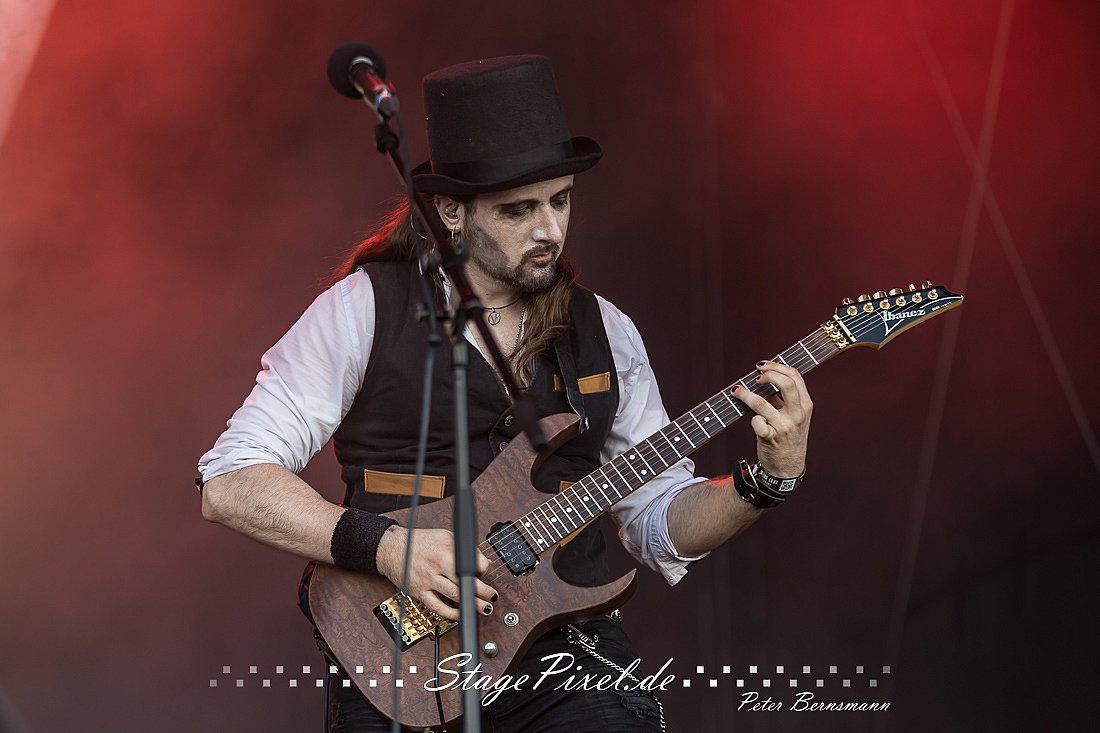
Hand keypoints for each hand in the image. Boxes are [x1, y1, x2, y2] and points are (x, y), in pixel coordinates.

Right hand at [375, 525, 497, 621]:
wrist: (393, 547)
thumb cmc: (420, 541)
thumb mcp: (445, 536)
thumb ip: (464, 549)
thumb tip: (481, 562)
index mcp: (447, 551)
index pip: (473, 563)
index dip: (484, 570)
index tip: (486, 574)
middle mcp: (438, 566)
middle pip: (466, 582)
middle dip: (483, 592)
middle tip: (492, 597)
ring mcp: (429, 580)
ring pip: (455, 596)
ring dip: (472, 604)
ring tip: (483, 608)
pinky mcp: (420, 592)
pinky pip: (437, 607)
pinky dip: (450, 613)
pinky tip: (460, 614)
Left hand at [733, 360, 812, 477]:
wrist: (788, 467)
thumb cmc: (788, 438)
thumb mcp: (795, 416)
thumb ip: (784, 398)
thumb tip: (764, 377)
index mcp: (805, 405)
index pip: (795, 376)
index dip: (776, 366)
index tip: (762, 366)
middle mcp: (797, 414)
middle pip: (786, 384)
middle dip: (768, 374)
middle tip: (755, 377)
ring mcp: (784, 426)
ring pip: (762, 402)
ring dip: (745, 394)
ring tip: (737, 391)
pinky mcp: (770, 438)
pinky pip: (756, 422)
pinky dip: (752, 419)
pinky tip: (755, 422)